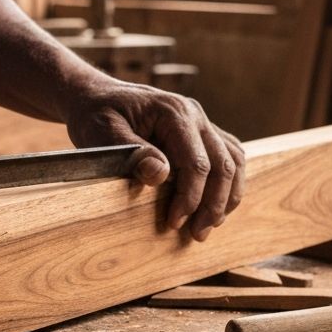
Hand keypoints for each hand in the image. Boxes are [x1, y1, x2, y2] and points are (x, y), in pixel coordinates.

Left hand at [64, 82, 244, 240]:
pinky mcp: (203, 132)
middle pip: (223, 165)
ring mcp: (202, 122)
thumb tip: (160, 175)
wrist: (97, 96)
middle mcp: (195, 115)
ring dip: (227, 197)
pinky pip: (231, 156)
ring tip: (210, 226)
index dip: (190, 197)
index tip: (174, 222)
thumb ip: (132, 153)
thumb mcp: (102, 132)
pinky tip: (217, 206)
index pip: (196, 162)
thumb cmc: (97, 114)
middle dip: (213, 205)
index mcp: (174, 112)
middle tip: (197, 234)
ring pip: (234, 161)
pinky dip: (230, 183)